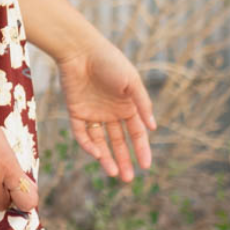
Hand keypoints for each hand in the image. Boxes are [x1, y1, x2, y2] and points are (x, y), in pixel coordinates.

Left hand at [57, 34, 157, 182]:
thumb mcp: (131, 82)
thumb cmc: (109, 61)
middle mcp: (112, 112)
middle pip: (119, 142)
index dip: (142, 149)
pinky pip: (82, 133)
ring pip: (101, 142)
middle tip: (129, 179)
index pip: (137, 133)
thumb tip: (154, 128)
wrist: (80, 50)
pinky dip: (88, 145)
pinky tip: (97, 154)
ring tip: (114, 174)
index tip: (146, 166)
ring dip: (107, 158)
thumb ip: (142, 104)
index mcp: (128, 105)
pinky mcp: (76, 112)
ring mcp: (93, 113)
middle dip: (125, 160)